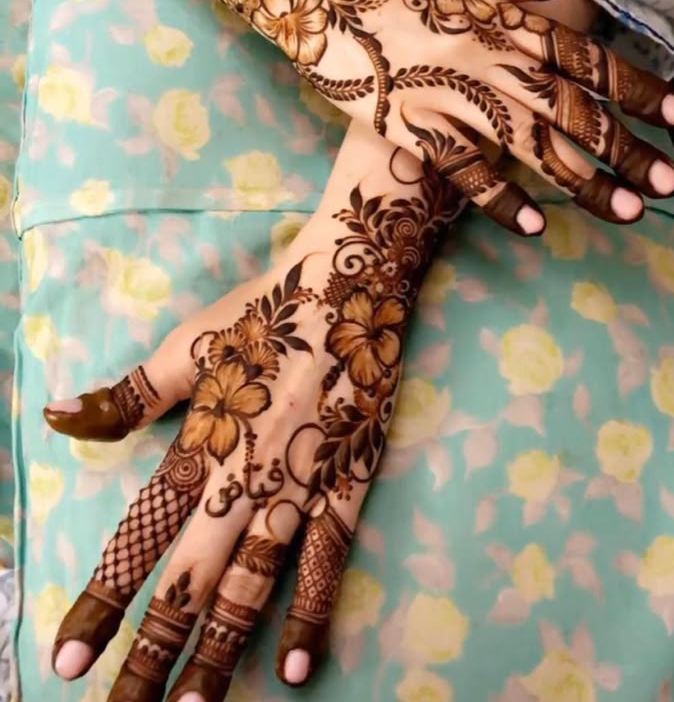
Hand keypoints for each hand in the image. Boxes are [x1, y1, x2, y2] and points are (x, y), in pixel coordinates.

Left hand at [44, 127, 460, 700]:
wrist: (352, 277)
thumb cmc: (266, 309)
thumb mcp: (188, 342)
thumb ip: (127, 394)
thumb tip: (56, 417)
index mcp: (200, 439)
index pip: (139, 536)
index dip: (102, 600)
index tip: (67, 659)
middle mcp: (244, 472)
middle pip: (190, 579)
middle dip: (153, 652)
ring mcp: (301, 481)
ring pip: (253, 584)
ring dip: (220, 651)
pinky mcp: (350, 479)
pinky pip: (327, 558)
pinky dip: (309, 612)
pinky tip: (292, 667)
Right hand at [87, 0, 673, 233]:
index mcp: (508, 18)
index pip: (590, 60)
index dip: (637, 89)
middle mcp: (491, 60)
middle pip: (574, 113)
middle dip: (628, 150)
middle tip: (669, 183)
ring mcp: (452, 97)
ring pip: (533, 148)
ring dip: (585, 183)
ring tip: (627, 213)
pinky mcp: (412, 127)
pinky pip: (465, 172)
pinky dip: (502, 200)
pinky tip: (538, 226)